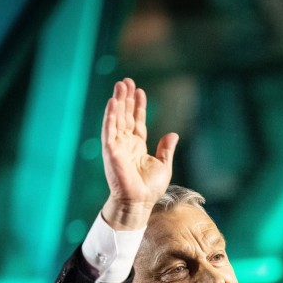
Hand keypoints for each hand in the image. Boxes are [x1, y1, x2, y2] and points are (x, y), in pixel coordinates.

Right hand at [100, 78, 178, 229]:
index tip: (139, 91)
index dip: (138, 106)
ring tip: (120, 84)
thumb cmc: (149, 188)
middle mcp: (125, 144)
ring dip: (118, 101)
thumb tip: (173, 133)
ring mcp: (117, 146)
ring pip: (116, 118)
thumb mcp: (163, 165)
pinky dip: (110, 115)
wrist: (139, 202)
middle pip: (125, 115)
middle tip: (126, 80)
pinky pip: (109, 129)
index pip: (137, 121)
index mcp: (137, 146)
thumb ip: (166, 149)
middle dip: (126, 98)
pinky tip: (113, 101)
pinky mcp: (110, 150)